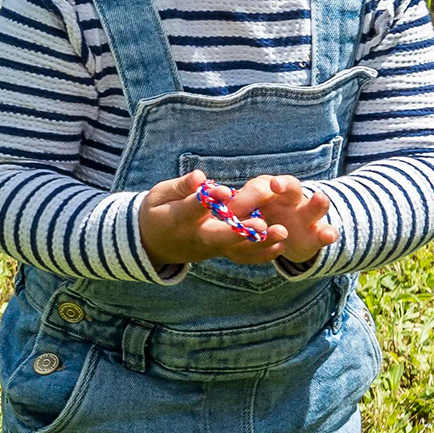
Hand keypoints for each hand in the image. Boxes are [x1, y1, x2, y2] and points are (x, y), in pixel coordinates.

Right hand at [138, 170, 333, 269]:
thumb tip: (200, 177)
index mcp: (177, 219)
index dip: (209, 200)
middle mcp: (195, 236)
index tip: (226, 191)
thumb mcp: (159, 195)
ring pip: (234, 248)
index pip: (194, 209)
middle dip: (240, 231)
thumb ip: (180, 187)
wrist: (152, 244)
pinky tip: (279, 246)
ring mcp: (208, 248)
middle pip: (218, 236)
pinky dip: (260, 253)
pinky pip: (239, 256)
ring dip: (258, 243)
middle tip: (261, 224)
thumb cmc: (158, 211)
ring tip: (281, 233)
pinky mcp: (218, 253)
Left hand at [224, 171, 337, 266]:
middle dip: (285, 185)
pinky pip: (324, 232)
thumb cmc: (254, 219)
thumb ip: (228, 207)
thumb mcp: (239, 213)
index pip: (258, 188)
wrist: (277, 238)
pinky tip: (329, 235)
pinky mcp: (315, 234)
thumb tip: (201, 188)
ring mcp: (305, 216)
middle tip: (275, 185)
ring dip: (317, 202)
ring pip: (314, 206)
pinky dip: (327, 234)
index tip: (230, 208)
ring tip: (319, 197)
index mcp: (268, 191)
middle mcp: (289, 199)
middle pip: (290, 187)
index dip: (245, 198)